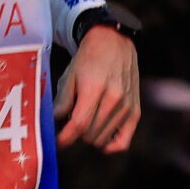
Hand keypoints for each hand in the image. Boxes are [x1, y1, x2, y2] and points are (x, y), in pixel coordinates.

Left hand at [55, 26, 140, 151]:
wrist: (114, 42)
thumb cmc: (88, 59)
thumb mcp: (70, 75)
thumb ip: (62, 100)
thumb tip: (54, 122)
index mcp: (95, 88)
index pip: (79, 124)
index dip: (66, 137)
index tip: (58, 141)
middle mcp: (114, 98)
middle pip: (90, 134)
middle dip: (76, 133)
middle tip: (71, 122)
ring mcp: (127, 106)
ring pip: (102, 139)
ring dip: (90, 136)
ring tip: (86, 120)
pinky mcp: (135, 111)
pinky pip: (123, 142)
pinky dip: (110, 146)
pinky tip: (100, 140)